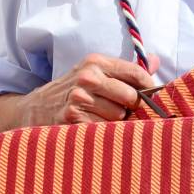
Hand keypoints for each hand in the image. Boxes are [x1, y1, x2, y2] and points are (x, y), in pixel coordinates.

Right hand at [26, 53, 157, 125]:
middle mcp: (87, 77)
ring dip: (118, 122)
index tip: (153, 97)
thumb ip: (126, 70)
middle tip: (126, 112)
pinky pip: (105, 129)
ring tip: (106, 119)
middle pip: (131, 96)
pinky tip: (95, 128)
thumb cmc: (74, 91)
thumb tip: (156, 61)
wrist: (37, 109)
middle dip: (133, 108)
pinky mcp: (73, 118)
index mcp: (95, 62)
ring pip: (119, 116)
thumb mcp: (96, 73)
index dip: (150, 87)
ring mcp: (79, 98)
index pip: (136, 72)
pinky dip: (105, 132)